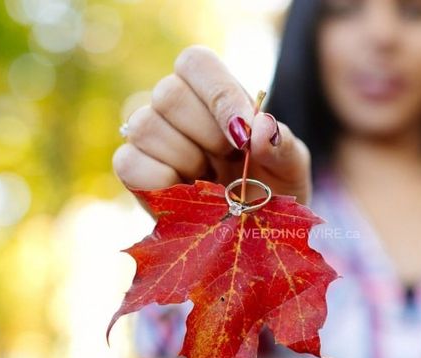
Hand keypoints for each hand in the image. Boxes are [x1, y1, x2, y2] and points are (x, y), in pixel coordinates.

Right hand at [112, 45, 312, 211]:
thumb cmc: (270, 189)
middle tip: (229, 160)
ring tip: (210, 181)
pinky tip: (187, 193)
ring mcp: (148, 137)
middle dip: (207, 134)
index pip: (196, 63)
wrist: (253, 231)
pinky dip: (162, 182)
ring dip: (187, 160)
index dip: (219, 95)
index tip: (244, 135)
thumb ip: (283, 144)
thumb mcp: (290, 167)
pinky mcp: (132, 170)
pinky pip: (129, 163)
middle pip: (168, 93)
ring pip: (146, 126)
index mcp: (212, 92)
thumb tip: (261, 128)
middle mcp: (174, 108)